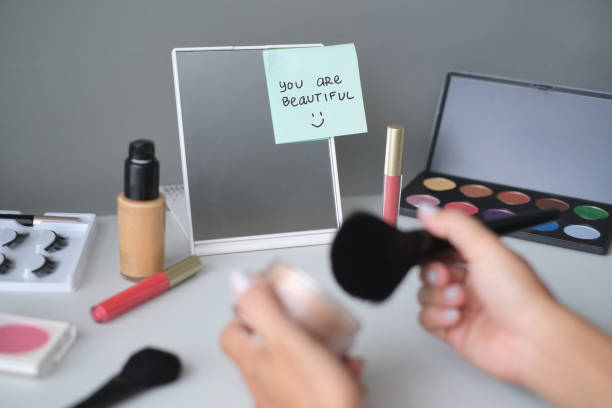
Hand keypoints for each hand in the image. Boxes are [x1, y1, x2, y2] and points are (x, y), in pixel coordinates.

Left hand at [221, 278, 363, 407]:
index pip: (232, 331)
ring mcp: (283, 395)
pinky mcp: (307, 403)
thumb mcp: (287, 339)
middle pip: (267, 343)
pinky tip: (347, 367)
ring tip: (333, 343)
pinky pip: (316, 379)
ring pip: (296, 359)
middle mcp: (263, 379)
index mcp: (254, 360)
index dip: (246, 310)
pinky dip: (333, 369)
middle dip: (292, 325)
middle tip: (306, 317)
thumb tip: (240, 280)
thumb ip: (262, 308)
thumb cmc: (315, 398)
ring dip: (317, 346)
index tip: (268, 295)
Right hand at [416, 206, 556, 382]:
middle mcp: (471, 282)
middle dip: (434, 274)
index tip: (430, 248)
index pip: (444, 247)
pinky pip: (426, 319)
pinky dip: (437, 316)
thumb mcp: (486, 248)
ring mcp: (461, 307)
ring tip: (461, 301)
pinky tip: (457, 317)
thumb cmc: (522, 297)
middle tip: (447, 277)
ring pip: (425, 295)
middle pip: (430, 271)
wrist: (531, 341)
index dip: (433, 249)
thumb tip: (427, 211)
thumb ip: (454, 226)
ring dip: (438, 296)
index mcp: (482, 259)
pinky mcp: (453, 331)